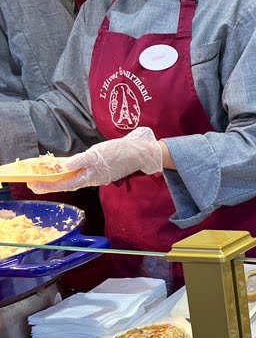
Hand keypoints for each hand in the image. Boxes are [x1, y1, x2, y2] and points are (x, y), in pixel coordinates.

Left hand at [27, 127, 164, 193]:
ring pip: (75, 181)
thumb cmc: (118, 152)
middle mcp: (92, 179)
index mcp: (90, 176)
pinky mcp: (103, 172)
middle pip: (68, 184)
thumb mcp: (96, 153)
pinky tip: (68, 171)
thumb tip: (63, 166)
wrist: (139, 153)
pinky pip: (83, 176)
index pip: (65, 183)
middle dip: (50, 185)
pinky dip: (72, 175)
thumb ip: (80, 160)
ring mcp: (98, 176)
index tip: (34, 185)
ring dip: (60, 180)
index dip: (48, 185)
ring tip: (46, 178)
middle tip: (34, 185)